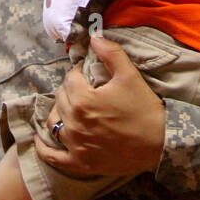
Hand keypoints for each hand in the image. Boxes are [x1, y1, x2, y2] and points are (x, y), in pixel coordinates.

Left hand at [35, 35, 165, 177]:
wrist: (160, 144)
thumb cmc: (145, 109)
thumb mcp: (130, 75)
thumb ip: (110, 53)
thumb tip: (94, 37)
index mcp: (84, 100)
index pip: (70, 79)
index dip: (79, 72)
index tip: (88, 73)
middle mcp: (75, 123)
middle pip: (61, 98)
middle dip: (70, 90)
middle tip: (84, 89)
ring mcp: (76, 145)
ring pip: (54, 123)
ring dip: (59, 112)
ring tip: (70, 107)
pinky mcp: (80, 163)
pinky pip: (52, 156)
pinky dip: (43, 148)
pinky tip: (39, 139)